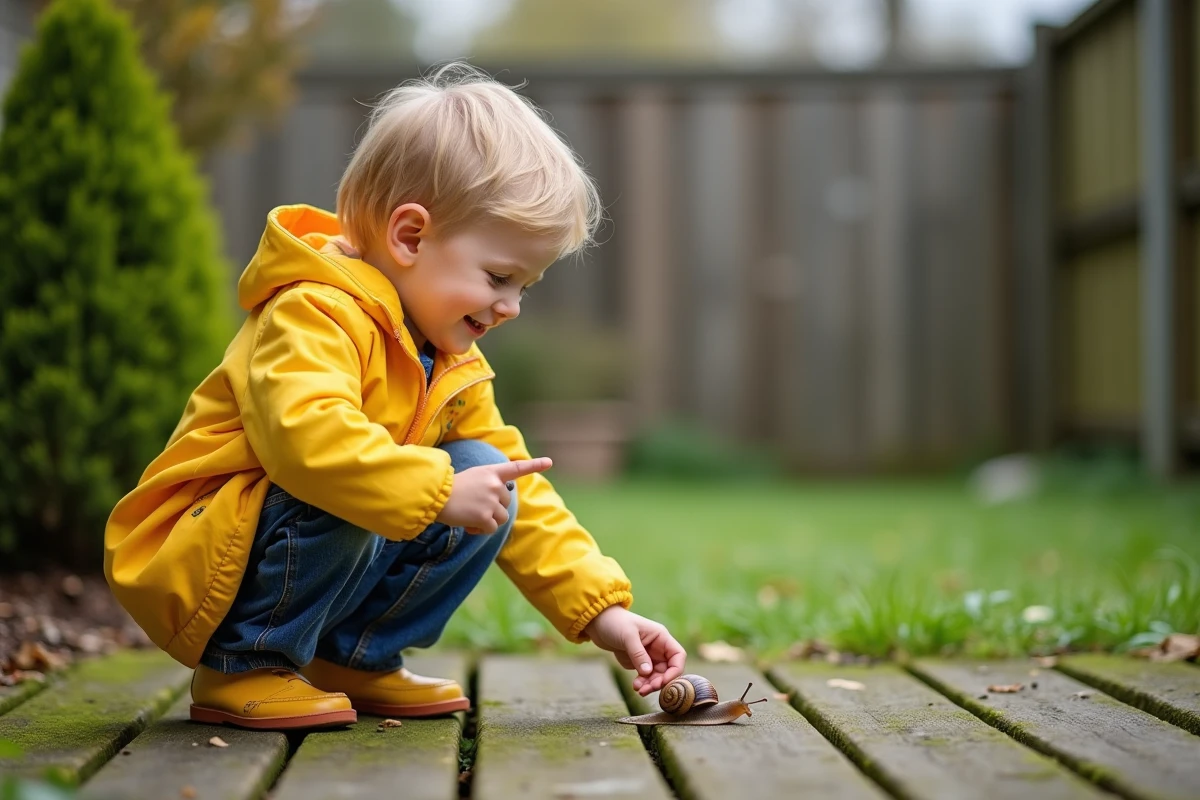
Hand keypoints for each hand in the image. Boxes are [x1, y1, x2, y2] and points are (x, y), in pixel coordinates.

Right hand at [437, 457, 551, 533]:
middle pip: (506, 503)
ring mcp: (491, 500)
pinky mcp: (486, 516)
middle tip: (473, 508)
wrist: (434, 495)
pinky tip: (468, 526)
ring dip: (488, 521)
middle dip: (493, 509)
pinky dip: (480, 531)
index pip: (517, 468)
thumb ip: (488, 484)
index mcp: (491, 472)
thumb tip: (499, 502)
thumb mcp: (472, 477)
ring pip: (501, 518)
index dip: (534, 465)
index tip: (549, 462)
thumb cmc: (449, 488)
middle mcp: (495, 485)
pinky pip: (491, 529)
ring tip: (470, 517)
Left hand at [583, 606, 685, 695]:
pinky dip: (643, 683)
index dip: (675, 670)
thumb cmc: (615, 623)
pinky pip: (646, 677)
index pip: (678, 655)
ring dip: (650, 685)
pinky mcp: (639, 663)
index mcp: (661, 637)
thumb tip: (648, 672)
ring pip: (657, 676)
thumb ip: (638, 654)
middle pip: (668, 669)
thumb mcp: (628, 636)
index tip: (663, 681)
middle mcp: (658, 648)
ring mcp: (649, 656)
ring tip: (638, 689)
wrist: (598, 623)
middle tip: (647, 689)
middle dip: (660, 681)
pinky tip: (635, 686)